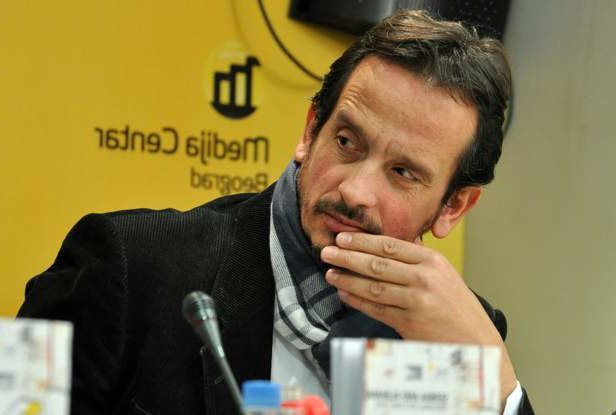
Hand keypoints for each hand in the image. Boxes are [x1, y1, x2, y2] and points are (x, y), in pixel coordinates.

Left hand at [320, 232, 517, 406]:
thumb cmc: (457, 307)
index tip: (343, 239)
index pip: (390, 246)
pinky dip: (357, 300)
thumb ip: (416, 261)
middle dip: (348, 257)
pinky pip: (376, 308)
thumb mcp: (444, 275)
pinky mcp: (408, 323)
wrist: (476, 342)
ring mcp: (416, 301)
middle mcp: (424, 278)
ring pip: (373, 286)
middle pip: (377, 264)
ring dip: (347, 279)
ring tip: (330, 273)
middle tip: (327, 252)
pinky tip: (344, 294)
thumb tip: (383, 246)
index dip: (362, 241)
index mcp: (432, 261)